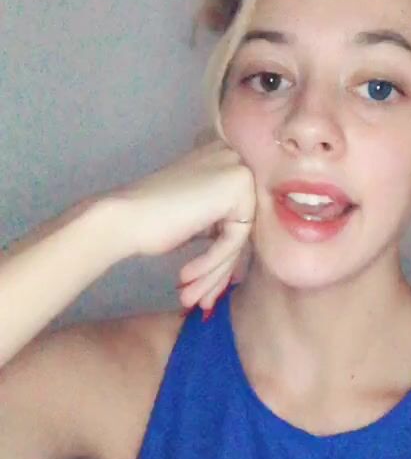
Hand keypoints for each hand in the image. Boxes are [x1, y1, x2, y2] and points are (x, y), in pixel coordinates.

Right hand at [110, 138, 255, 310]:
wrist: (121, 216)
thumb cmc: (150, 220)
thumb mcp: (198, 219)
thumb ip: (223, 226)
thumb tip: (242, 263)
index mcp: (226, 161)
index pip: (237, 219)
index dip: (222, 259)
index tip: (206, 289)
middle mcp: (236, 157)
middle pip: (239, 229)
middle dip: (218, 271)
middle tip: (201, 301)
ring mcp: (238, 169)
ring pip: (237, 238)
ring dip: (213, 274)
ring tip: (192, 300)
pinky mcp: (238, 186)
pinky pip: (232, 239)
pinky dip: (210, 262)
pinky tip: (185, 278)